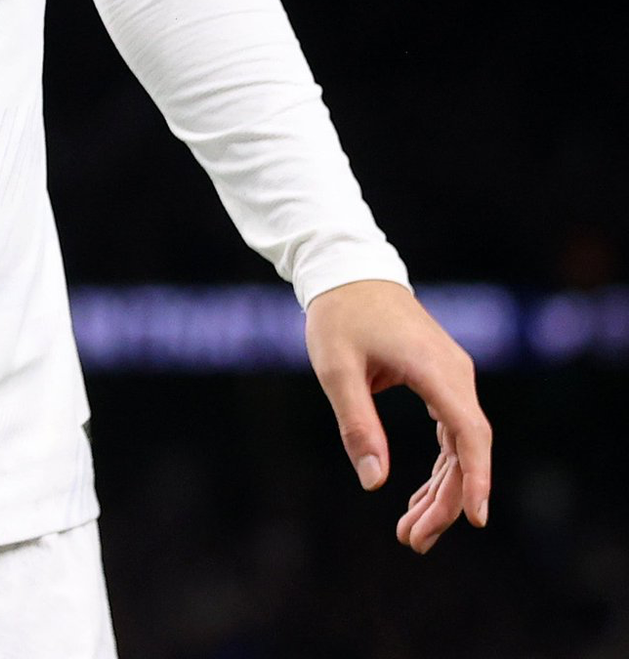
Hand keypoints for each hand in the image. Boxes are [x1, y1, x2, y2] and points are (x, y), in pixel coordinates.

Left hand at [306, 279, 491, 552]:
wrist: (348, 270)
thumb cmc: (338, 315)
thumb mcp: (335, 368)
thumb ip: (356, 423)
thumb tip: (374, 481)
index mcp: (433, 368)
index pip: (468, 432)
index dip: (475, 477)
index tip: (475, 518)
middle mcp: (455, 374)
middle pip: (465, 449)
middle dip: (445, 500)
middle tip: (412, 540)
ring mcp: (453, 376)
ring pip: (460, 447)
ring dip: (441, 490)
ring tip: (412, 532)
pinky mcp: (442, 380)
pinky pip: (451, 432)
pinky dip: (439, 467)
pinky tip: (421, 500)